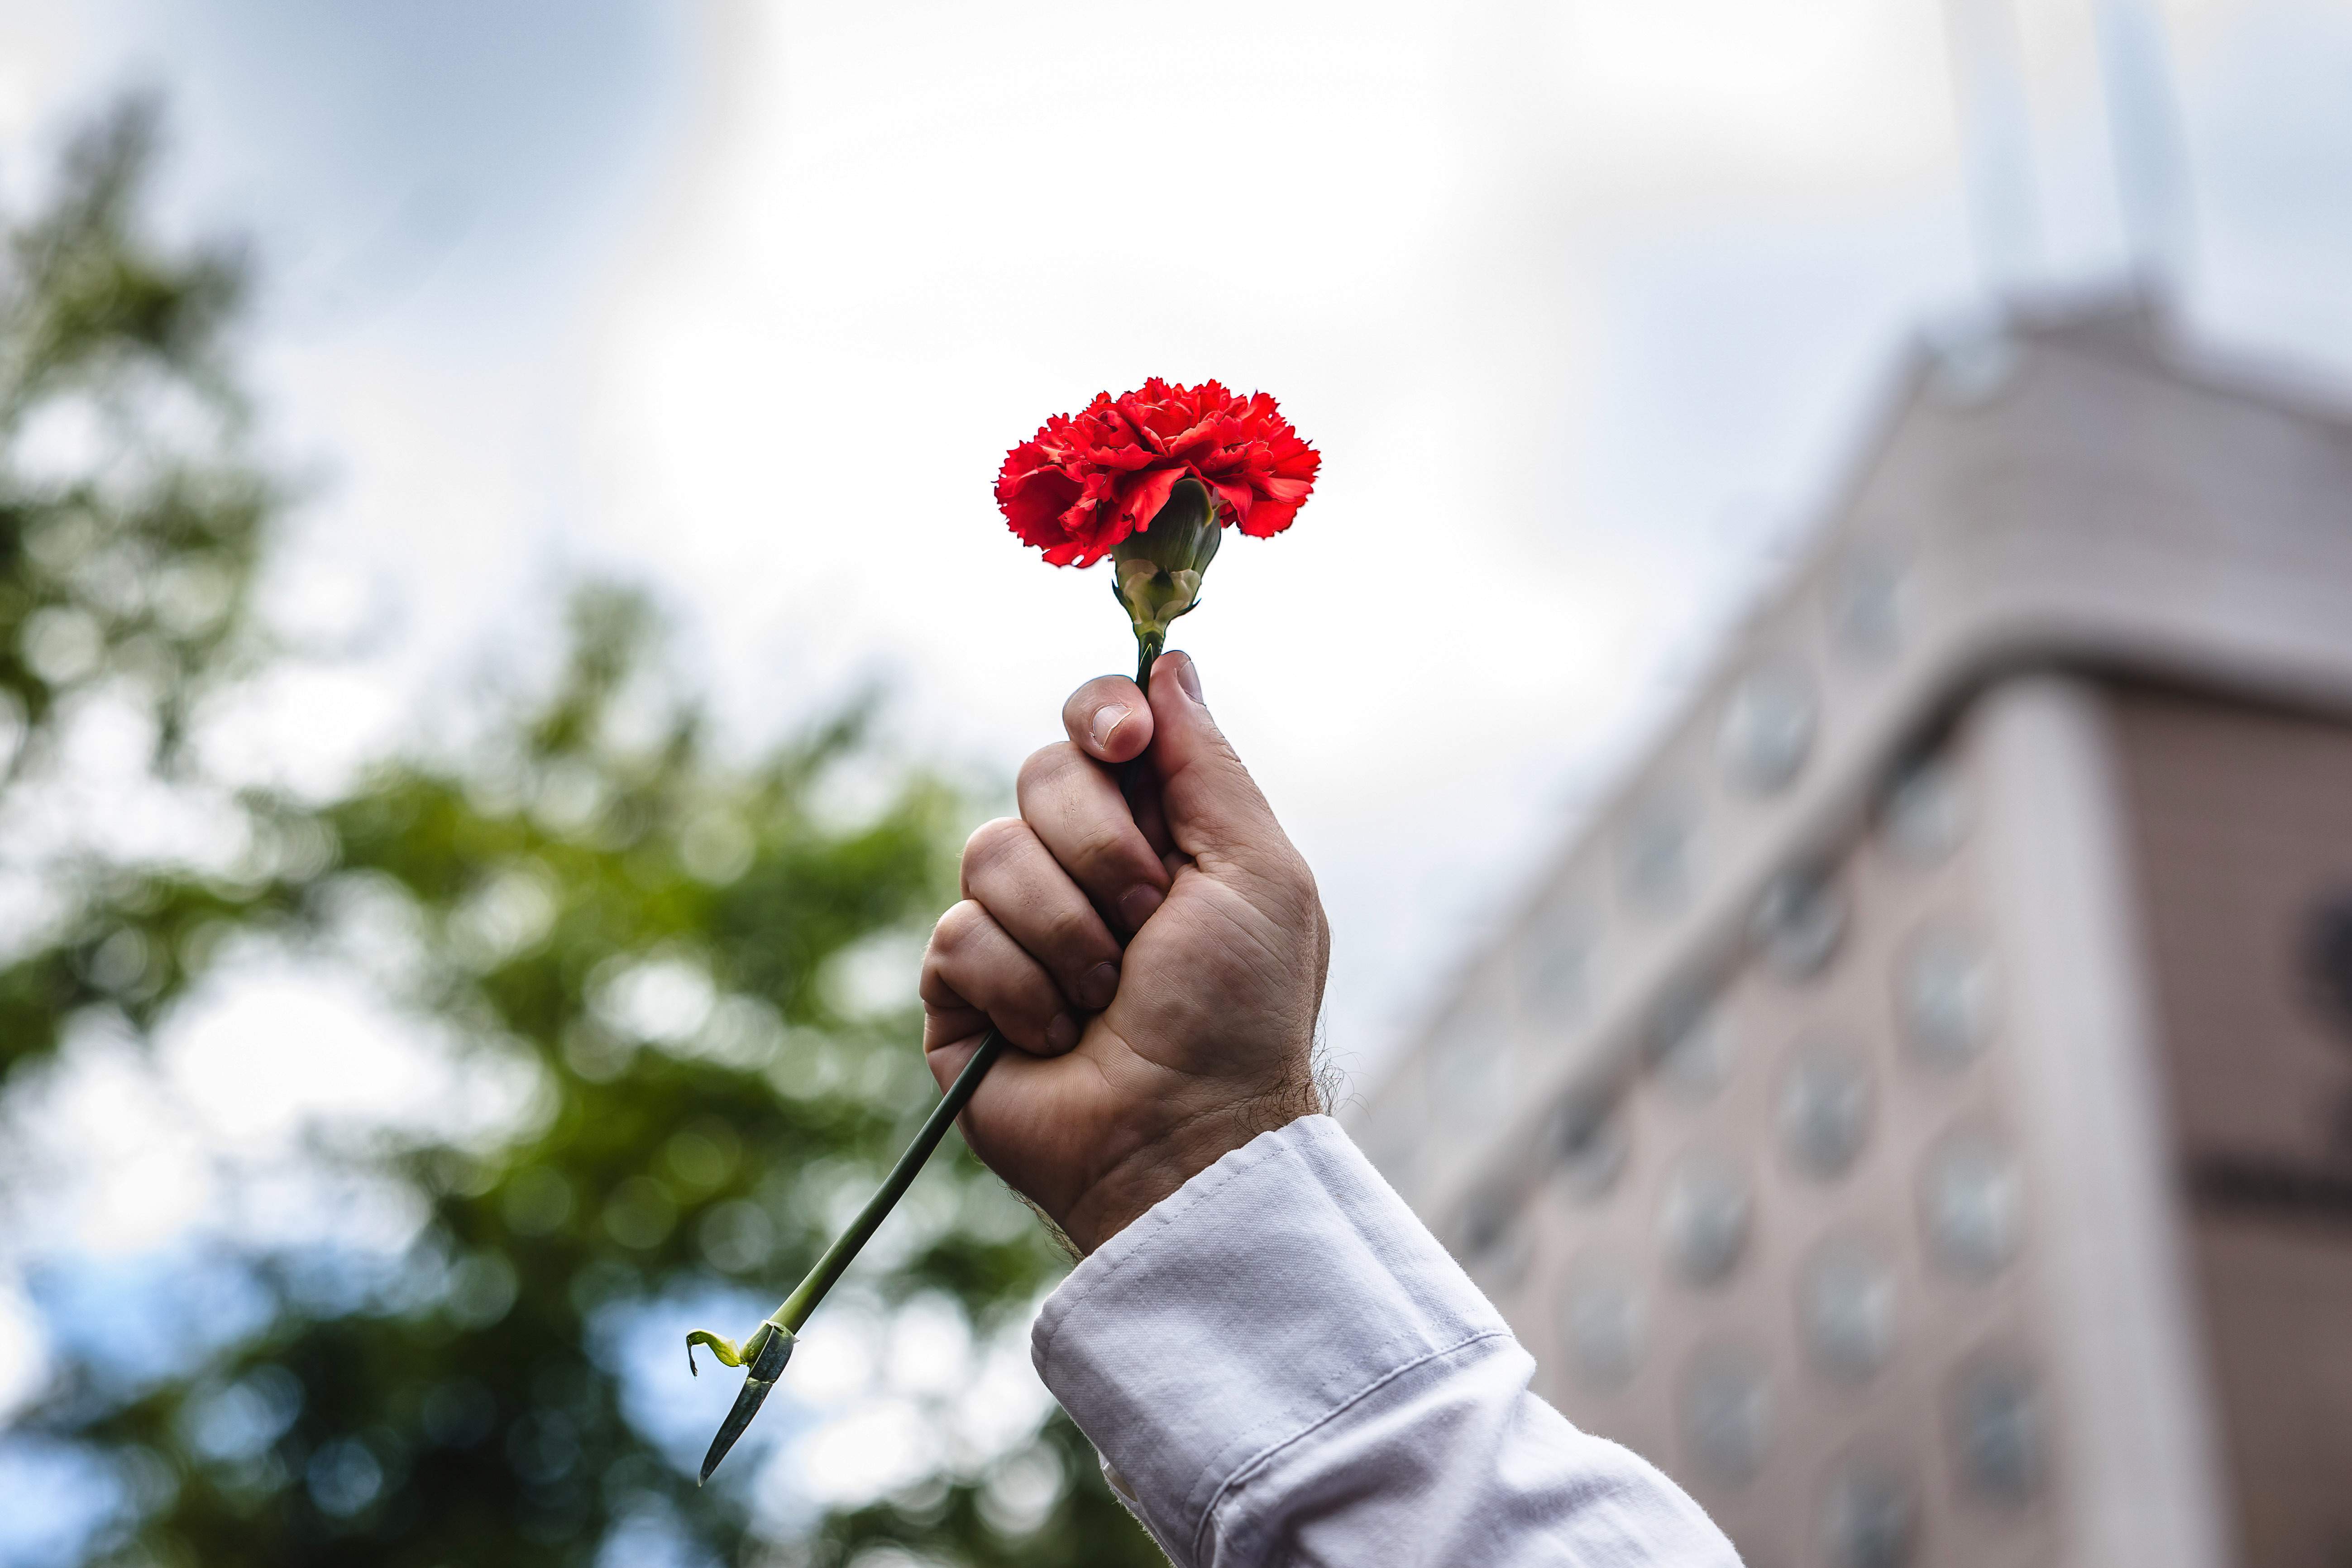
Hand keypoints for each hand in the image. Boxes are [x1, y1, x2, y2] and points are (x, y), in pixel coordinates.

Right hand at [920, 650, 1328, 1254]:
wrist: (1183, 1135)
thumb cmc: (1240, 1013)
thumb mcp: (1259, 872)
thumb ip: (1208, 764)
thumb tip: (1170, 662)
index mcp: (1154, 829)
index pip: (1096, 725)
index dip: (1100, 717)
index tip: (1124, 742)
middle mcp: (1079, 865)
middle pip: (1041, 773)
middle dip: (1102, 849)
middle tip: (1147, 922)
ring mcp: (1014, 925)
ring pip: (990, 853)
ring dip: (1067, 932)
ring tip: (1107, 998)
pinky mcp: (960, 989)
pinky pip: (958, 937)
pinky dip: (1021, 990)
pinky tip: (1058, 1039)